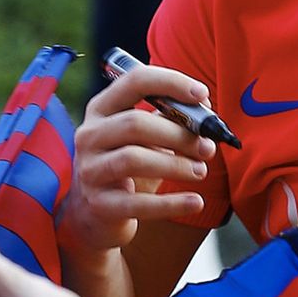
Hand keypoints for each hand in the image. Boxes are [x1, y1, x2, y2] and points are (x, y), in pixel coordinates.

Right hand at [58, 63, 218, 258]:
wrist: (96, 215)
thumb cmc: (128, 169)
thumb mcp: (143, 139)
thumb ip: (168, 121)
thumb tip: (206, 112)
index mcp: (102, 109)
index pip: (134, 82)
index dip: (170, 83)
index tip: (202, 94)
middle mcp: (90, 136)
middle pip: (135, 123)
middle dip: (178, 133)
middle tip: (207, 147)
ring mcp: (90, 170)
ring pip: (133, 159)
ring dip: (175, 164)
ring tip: (201, 171)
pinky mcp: (98, 205)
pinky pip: (137, 203)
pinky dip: (171, 203)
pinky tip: (196, 201)